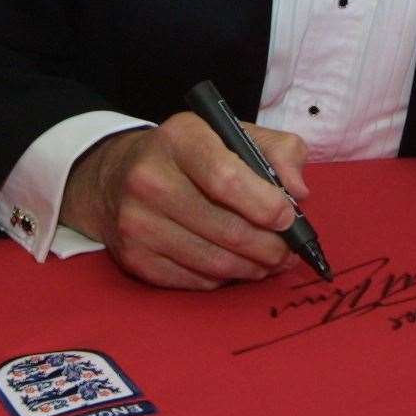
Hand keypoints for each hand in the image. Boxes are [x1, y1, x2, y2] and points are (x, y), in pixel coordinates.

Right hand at [60, 113, 310, 289]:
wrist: (118, 175)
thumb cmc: (191, 155)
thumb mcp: (234, 134)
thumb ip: (279, 152)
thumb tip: (298, 193)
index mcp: (180, 138)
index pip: (226, 178)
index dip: (265, 205)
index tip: (288, 218)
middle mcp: (150, 178)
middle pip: (225, 228)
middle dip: (269, 246)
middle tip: (289, 251)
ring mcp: (137, 221)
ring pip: (214, 262)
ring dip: (252, 268)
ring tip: (269, 261)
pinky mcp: (133, 258)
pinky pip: (195, 281)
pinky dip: (223, 279)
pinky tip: (234, 265)